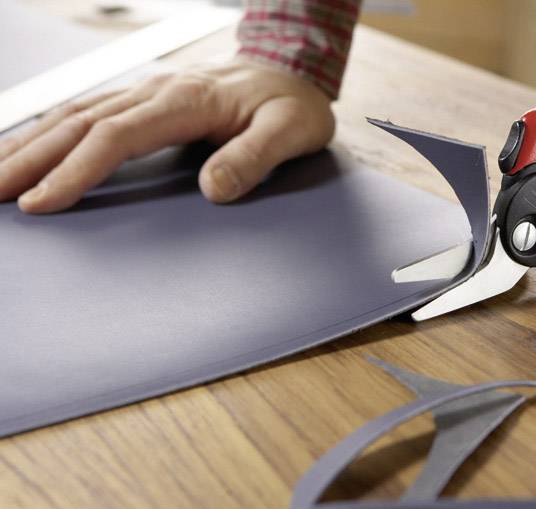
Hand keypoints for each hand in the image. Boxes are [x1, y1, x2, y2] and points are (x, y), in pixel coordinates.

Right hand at [0, 58, 334, 212]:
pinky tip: (30, 146)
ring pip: (75, 113)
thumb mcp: (291, 131)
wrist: (290, 66)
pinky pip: (87, 111)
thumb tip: (213, 189)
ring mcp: (146, 91)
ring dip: (31, 143)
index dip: (77, 169)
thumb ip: (255, 157)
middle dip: (31, 159)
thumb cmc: (292, 104)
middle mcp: (156, 91)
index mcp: (186, 101)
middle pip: (80, 123)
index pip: (117, 136)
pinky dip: (51, 130)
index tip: (43, 201)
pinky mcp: (144, 98)